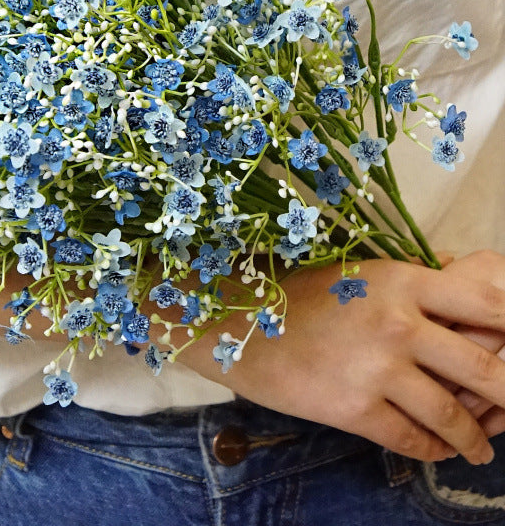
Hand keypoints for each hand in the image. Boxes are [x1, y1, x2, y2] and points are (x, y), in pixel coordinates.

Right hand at [181, 256, 504, 463]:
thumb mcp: (357, 270)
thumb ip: (413, 280)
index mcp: (400, 280)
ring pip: (452, 414)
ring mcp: (376, 368)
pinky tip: (435, 449)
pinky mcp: (353, 408)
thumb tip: (469, 289)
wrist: (238, 327)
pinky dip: (430, 449)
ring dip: (475, 437)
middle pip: (484, 367)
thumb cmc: (297, 293)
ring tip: (479, 448)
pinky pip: (411, 438)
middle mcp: (398, 323)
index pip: (486, 301)